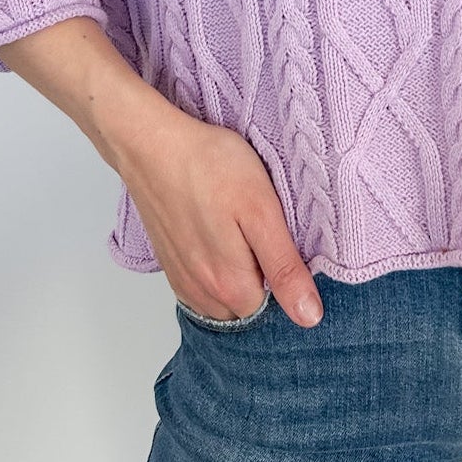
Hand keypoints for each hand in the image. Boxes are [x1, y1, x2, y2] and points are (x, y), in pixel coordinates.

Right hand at [116, 105, 323, 327]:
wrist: (153, 145)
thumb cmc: (210, 167)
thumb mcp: (262, 211)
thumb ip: (284, 268)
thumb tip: (309, 316)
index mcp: (231, 285)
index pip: (274, 308)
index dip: (285, 277)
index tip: (283, 241)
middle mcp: (202, 293)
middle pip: (247, 307)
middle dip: (261, 280)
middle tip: (261, 231)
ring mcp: (182, 279)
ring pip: (222, 299)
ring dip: (236, 277)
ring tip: (240, 233)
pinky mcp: (169, 263)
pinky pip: (200, 287)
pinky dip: (213, 271)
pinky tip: (217, 236)